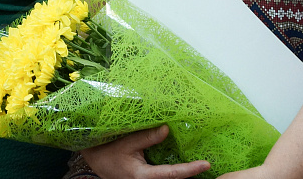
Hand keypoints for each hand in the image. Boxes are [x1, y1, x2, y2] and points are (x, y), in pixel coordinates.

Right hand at [81, 125, 209, 178]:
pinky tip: (184, 163)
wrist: (95, 160)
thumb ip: (147, 137)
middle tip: (208, 163)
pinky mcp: (147, 178)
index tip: (206, 164)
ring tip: (200, 163)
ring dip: (184, 172)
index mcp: (143, 176)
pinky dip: (175, 170)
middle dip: (191, 173)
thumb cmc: (107, 151)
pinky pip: (164, 175)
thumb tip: (168, 129)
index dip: (191, 169)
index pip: (172, 174)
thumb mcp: (126, 143)